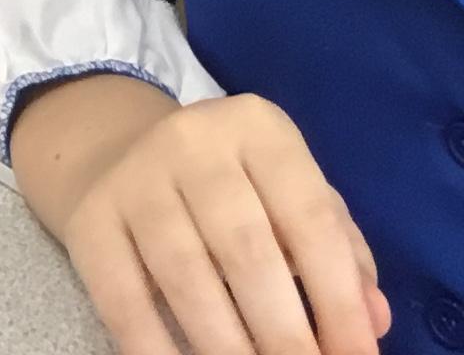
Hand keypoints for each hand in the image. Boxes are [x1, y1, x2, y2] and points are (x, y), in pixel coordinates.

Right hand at [31, 85, 389, 354]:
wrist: (115, 152)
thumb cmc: (230, 187)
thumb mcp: (288, 195)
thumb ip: (338, 251)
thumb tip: (373, 319)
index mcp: (259, 129)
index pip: (310, 219)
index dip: (339, 299)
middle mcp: (195, 141)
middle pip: (247, 251)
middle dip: (285, 334)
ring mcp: (136, 178)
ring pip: (187, 277)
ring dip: (227, 348)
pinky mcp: (90, 220)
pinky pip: (124, 300)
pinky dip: (156, 350)